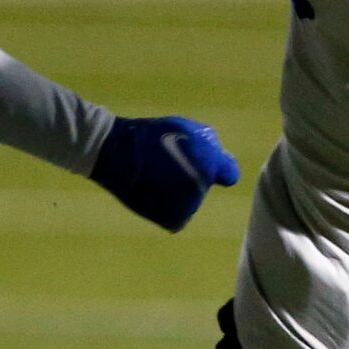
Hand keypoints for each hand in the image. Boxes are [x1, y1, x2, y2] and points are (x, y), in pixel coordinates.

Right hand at [89, 115, 240, 231]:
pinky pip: (178, 217)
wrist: (118, 154)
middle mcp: (203, 188)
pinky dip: (168, 210)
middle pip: (203, 188)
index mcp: (210, 164)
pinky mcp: (174, 220)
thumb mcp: (185, 128)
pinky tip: (154, 196)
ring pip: (190, 203)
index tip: (204, 167)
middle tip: (165, 168)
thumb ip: (209, 145)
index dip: (219, 169)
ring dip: (178, 196)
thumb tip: (222, 158)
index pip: (229, 174)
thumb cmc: (150, 137)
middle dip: (190, 179)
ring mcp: (188, 206)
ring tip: (155, 180)